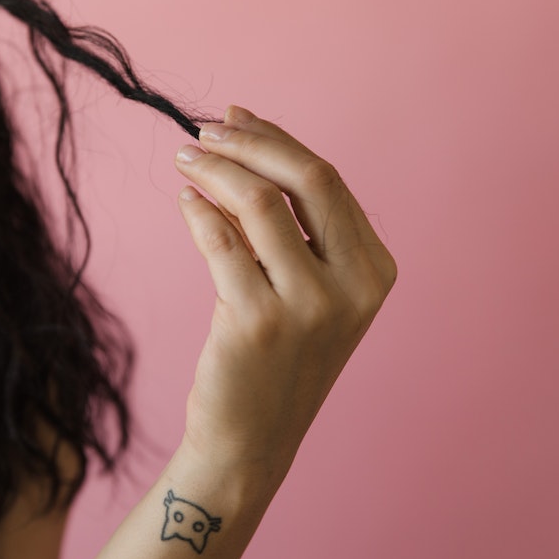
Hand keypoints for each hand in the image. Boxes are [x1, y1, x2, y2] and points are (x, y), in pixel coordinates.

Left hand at [174, 105, 395, 481]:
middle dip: (249, 143)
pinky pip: (220, 242)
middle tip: (203, 131)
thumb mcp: (302, 287)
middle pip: (306, 178)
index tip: (235, 118)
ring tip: (184, 162)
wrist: (251, 440)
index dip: (276, 140)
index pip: (327, 181)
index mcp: (374, 271)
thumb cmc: (272, 356)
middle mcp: (354, 287)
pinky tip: (186, 202)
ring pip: (259, 202)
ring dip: (214, 171)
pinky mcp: (259, 324)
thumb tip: (241, 126)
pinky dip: (198, 211)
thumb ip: (287, 220)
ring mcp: (310, 307)